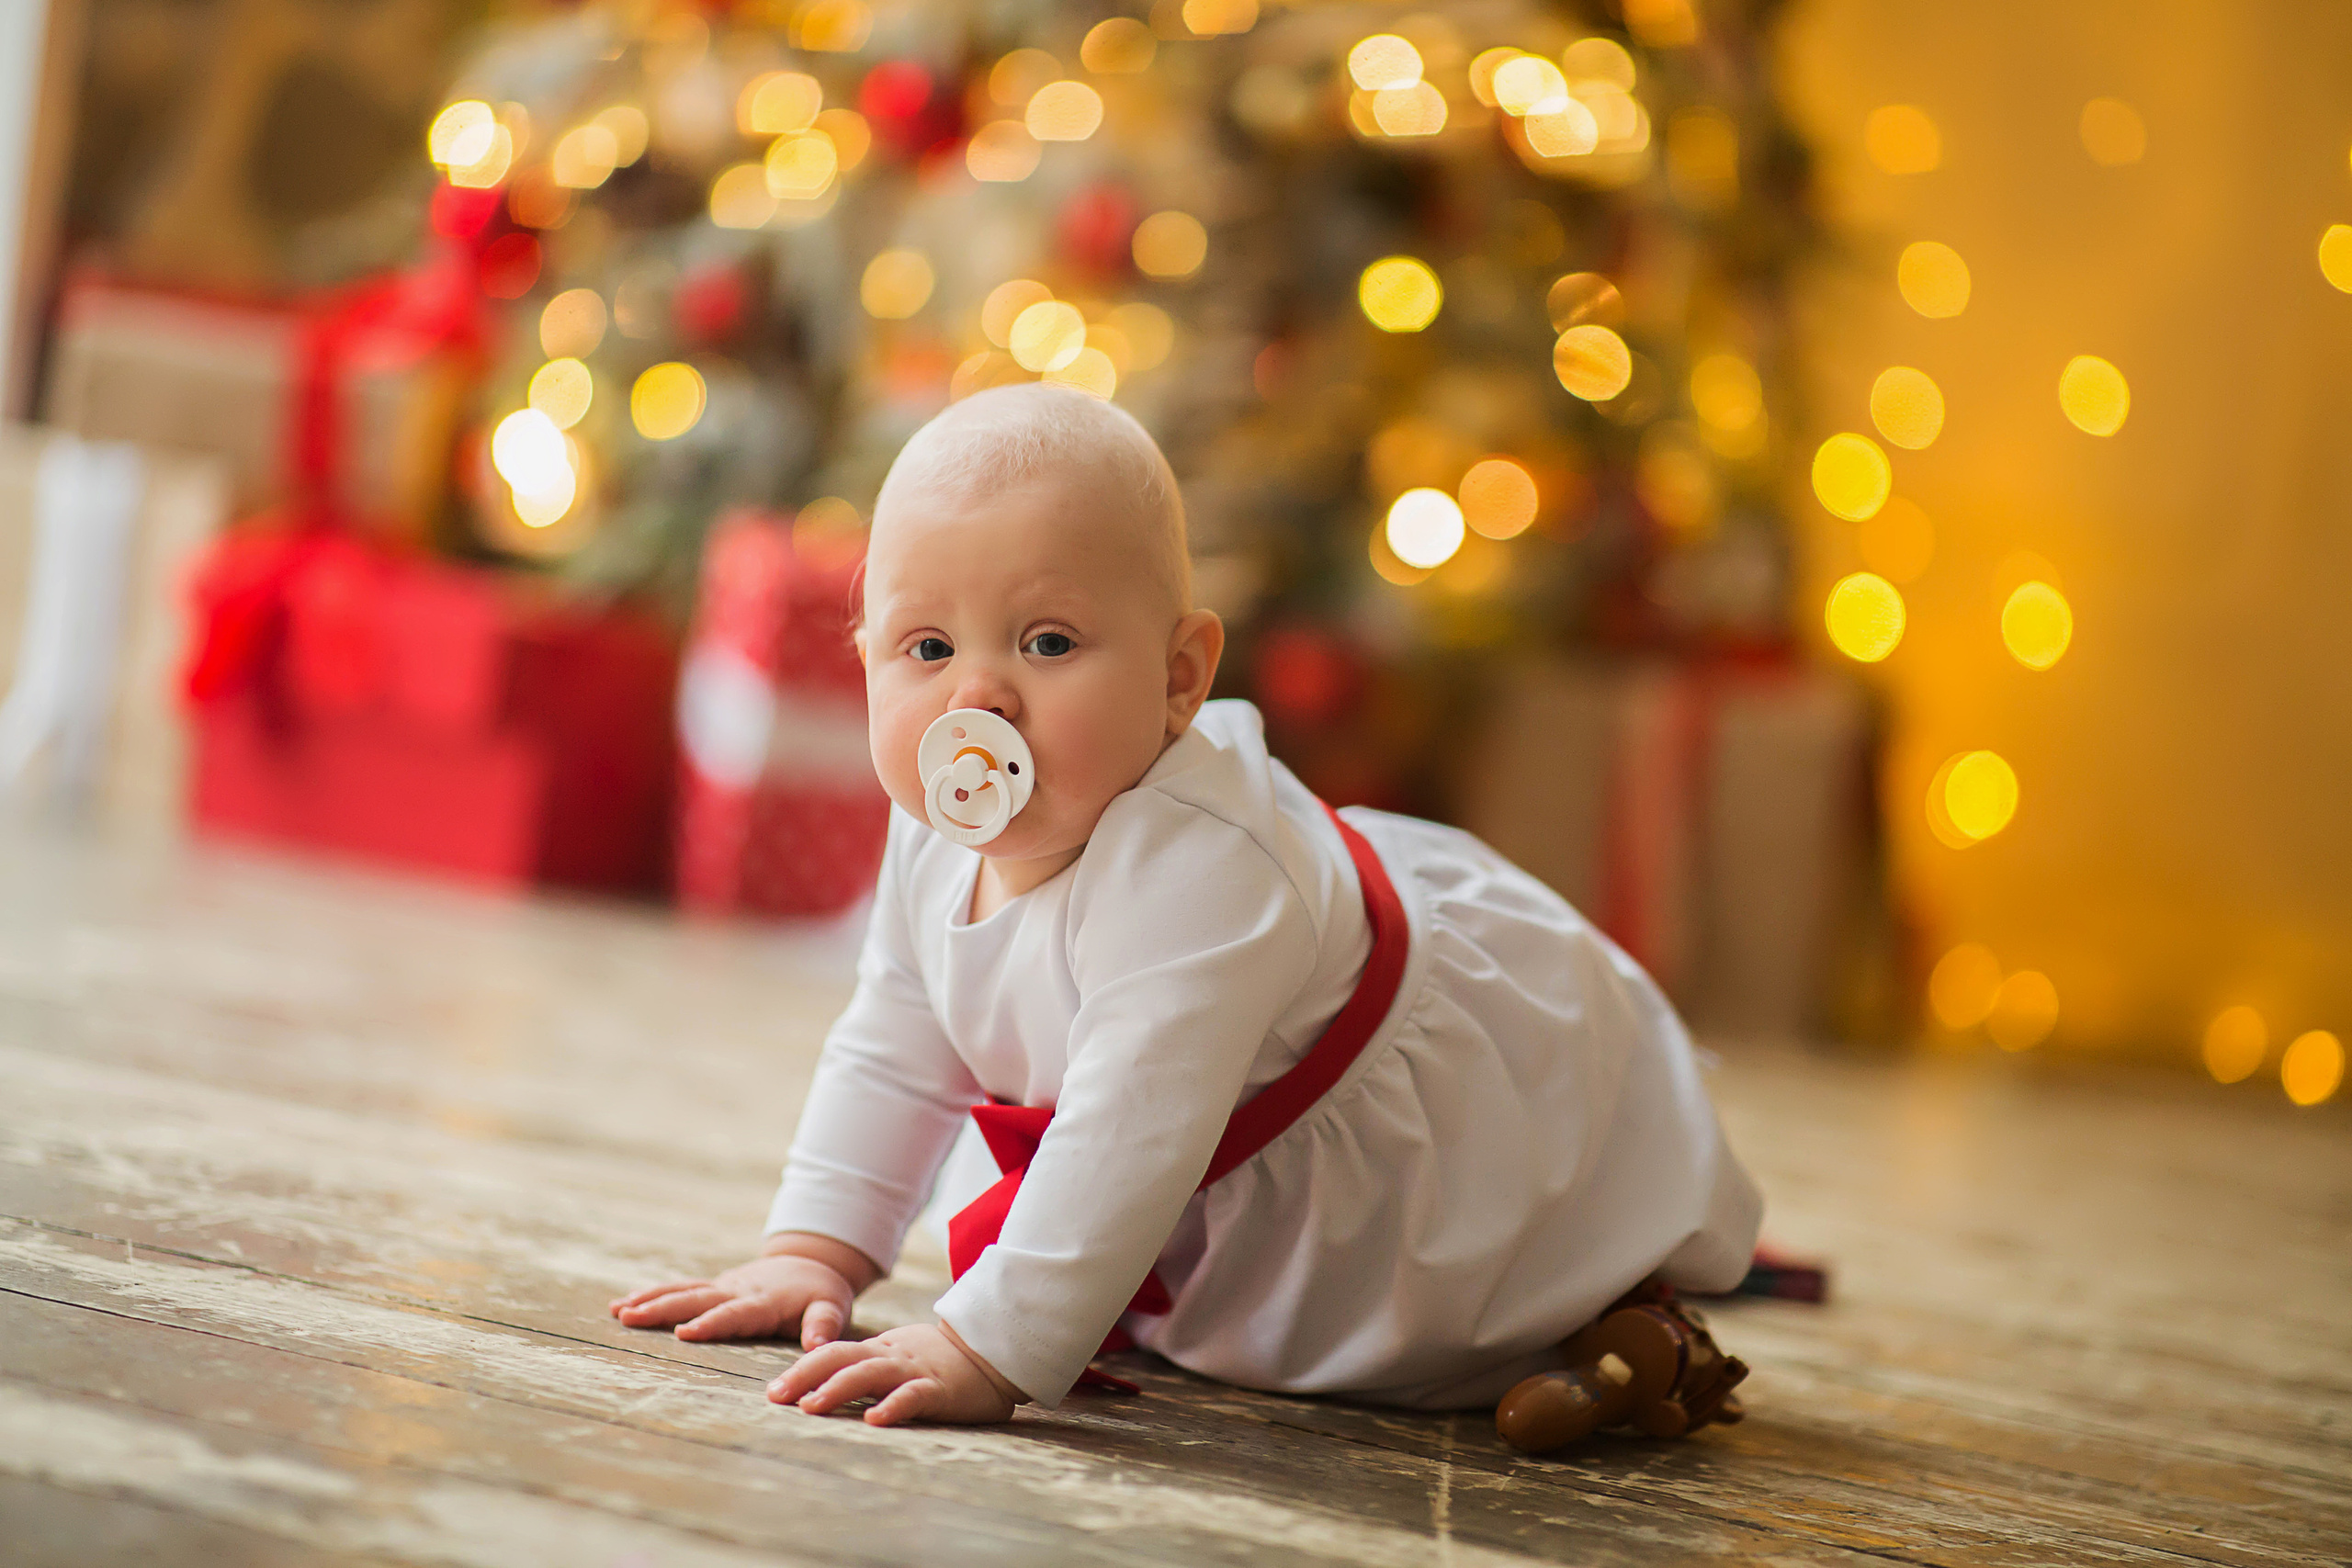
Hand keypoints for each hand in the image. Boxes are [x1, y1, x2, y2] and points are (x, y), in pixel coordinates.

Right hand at [609, 1235, 873, 1345]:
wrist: (810, 1263)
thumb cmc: (820, 1294)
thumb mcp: (831, 1307)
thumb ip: (823, 1326)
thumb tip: (816, 1346)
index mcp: (763, 1302)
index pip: (733, 1314)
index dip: (710, 1323)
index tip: (683, 1333)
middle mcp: (737, 1291)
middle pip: (697, 1299)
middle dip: (664, 1308)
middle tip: (631, 1317)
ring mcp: (722, 1287)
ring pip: (682, 1292)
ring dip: (650, 1300)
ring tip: (619, 1310)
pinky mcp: (713, 1287)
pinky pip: (680, 1290)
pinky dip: (652, 1295)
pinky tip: (624, 1304)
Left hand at [772, 1320, 1021, 1426]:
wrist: (993, 1352)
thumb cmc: (941, 1362)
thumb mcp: (898, 1357)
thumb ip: (867, 1368)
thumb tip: (823, 1388)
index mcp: (879, 1351)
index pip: (833, 1354)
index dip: (802, 1369)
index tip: (774, 1391)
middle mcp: (891, 1357)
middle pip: (841, 1359)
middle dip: (806, 1376)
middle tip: (777, 1396)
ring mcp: (914, 1371)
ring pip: (870, 1374)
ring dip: (837, 1388)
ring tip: (811, 1406)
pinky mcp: (939, 1389)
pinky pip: (913, 1396)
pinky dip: (892, 1405)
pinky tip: (874, 1420)